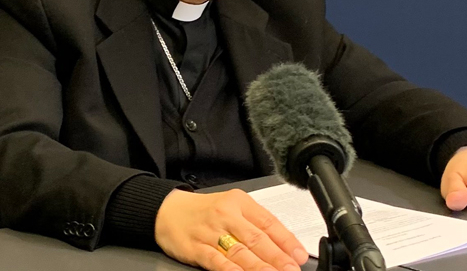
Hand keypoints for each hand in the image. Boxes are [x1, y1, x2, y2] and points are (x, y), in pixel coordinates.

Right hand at [155, 189, 308, 270]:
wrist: (167, 209)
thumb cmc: (204, 210)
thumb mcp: (231, 207)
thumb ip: (254, 223)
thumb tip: (282, 245)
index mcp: (239, 202)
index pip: (268, 222)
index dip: (286, 240)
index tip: (299, 255)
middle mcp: (226, 215)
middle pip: (256, 238)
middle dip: (277, 257)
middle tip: (291, 269)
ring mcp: (210, 232)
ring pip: (239, 251)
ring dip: (259, 266)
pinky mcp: (196, 247)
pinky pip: (216, 261)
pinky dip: (231, 270)